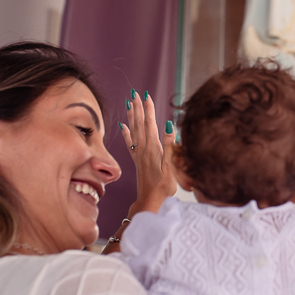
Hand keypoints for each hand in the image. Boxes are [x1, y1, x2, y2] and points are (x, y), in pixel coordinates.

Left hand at [120, 90, 176, 214]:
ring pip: (134, 130)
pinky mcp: (137, 160)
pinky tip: (122, 125)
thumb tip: (169, 125)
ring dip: (132, 116)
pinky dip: (126, 132)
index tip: (147, 95)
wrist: (151, 201)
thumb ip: (170, 145)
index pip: (150, 124)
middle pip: (140, 124)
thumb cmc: (164, 186)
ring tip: (129, 103)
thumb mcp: (171, 166)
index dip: (149, 109)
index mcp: (152, 148)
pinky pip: (130, 143)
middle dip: (138, 107)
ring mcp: (139, 154)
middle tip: (135, 93)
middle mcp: (143, 149)